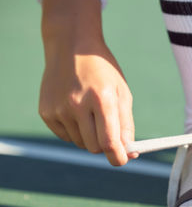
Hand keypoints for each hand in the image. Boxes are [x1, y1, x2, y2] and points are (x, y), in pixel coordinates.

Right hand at [39, 42, 137, 165]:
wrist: (71, 47)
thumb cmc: (103, 72)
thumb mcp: (122, 94)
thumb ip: (126, 125)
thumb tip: (130, 153)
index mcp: (102, 99)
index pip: (109, 142)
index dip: (118, 157)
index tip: (123, 160)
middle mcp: (77, 105)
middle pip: (95, 147)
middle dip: (106, 146)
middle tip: (110, 132)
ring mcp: (59, 109)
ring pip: (81, 143)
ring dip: (90, 137)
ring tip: (91, 113)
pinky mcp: (46, 112)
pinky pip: (66, 136)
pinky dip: (75, 130)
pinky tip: (76, 111)